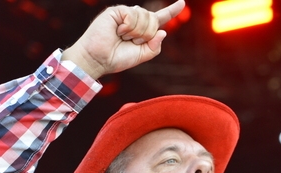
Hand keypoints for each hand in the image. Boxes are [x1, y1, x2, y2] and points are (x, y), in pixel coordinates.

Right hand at [62, 0, 184, 79]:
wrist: (98, 59)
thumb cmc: (117, 59)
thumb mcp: (141, 56)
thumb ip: (154, 47)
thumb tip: (163, 32)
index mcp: (142, 30)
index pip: (160, 18)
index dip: (171, 10)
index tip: (182, 3)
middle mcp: (135, 20)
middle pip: (154, 20)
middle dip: (145, 35)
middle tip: (129, 42)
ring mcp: (126, 14)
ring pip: (145, 17)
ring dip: (135, 32)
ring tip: (121, 37)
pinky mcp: (117, 10)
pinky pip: (133, 14)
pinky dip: (128, 27)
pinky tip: (117, 31)